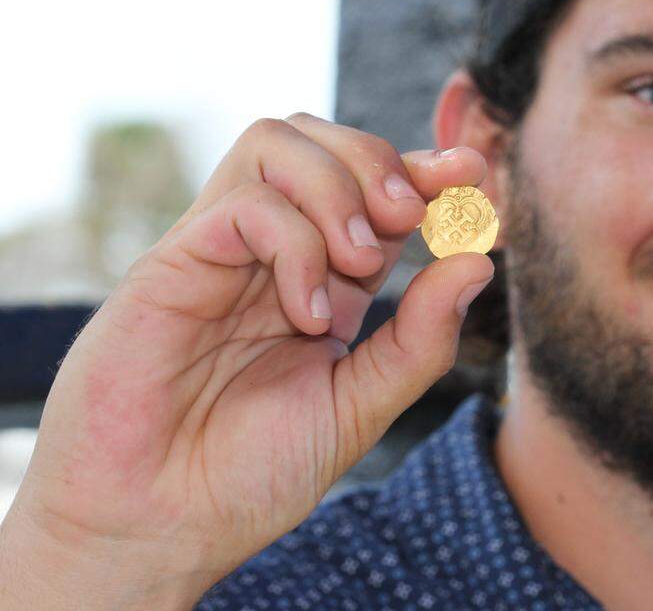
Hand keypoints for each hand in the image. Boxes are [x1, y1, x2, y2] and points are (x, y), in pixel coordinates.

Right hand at [0, 114, 493, 608]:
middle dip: (380, 161)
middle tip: (406, 218)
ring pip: (277, 142)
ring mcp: (221, 252)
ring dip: (338, 187)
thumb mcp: (362, 406)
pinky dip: (294, 242)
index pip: (373, 192)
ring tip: (359, 265)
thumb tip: (479, 261)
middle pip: (323, 139)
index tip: (471, 173)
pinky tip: (305, 312)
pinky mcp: (172, 263)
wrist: (158, 526)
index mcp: (324, 282)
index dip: (425, 170)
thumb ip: (421, 339)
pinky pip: (244, 204)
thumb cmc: (252, 474)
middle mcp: (272, 255)